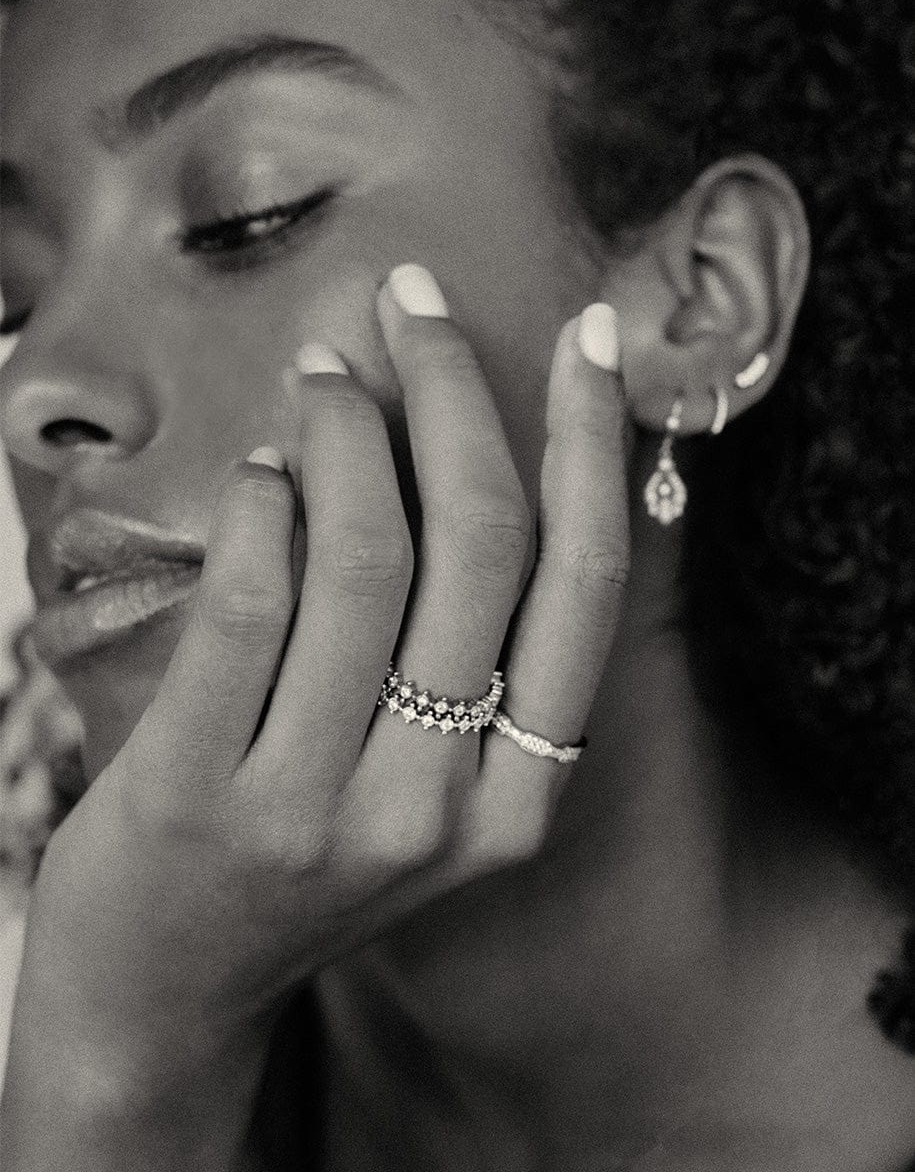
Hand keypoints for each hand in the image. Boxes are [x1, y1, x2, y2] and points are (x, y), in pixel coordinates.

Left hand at [2, 268, 627, 1161]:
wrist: (166, 991)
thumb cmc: (303, 854)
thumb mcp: (422, 786)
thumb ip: (467, 659)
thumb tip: (475, 453)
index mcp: (516, 802)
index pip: (584, 587)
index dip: (596, 445)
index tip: (592, 338)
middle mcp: (437, 808)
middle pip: (482, 546)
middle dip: (455, 391)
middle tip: (414, 304)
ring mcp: (318, 808)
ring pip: (366, 556)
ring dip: (349, 427)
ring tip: (326, 369)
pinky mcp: (199, 796)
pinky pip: (251, 603)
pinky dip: (264, 504)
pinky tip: (264, 466)